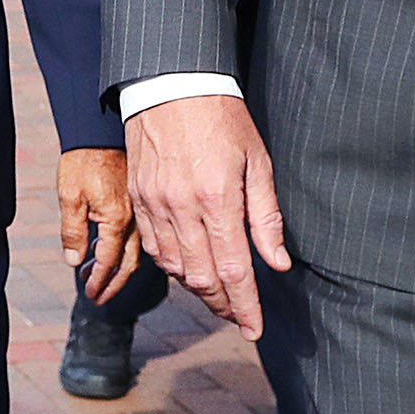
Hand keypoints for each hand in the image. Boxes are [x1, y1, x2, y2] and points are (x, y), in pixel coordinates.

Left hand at [58, 146, 139, 303]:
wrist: (100, 132)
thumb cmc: (83, 160)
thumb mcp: (70, 196)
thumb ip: (73, 231)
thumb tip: (74, 262)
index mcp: (116, 218)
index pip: (109, 261)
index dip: (99, 281)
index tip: (90, 294)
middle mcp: (135, 219)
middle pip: (130, 264)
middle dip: (114, 284)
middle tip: (100, 298)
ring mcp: (142, 211)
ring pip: (139, 252)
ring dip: (121, 269)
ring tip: (103, 279)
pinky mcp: (142, 204)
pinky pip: (143, 236)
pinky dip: (130, 252)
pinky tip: (120, 254)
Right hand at [123, 94, 288, 338]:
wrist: (169, 84)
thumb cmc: (222, 118)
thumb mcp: (258, 162)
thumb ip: (266, 216)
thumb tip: (277, 262)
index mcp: (217, 199)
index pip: (233, 269)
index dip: (244, 305)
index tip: (254, 329)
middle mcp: (181, 208)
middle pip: (201, 277)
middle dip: (222, 304)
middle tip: (239, 317)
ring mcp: (154, 204)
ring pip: (174, 267)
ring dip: (197, 288)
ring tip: (218, 296)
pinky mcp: (137, 198)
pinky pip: (153, 246)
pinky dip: (172, 266)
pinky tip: (188, 269)